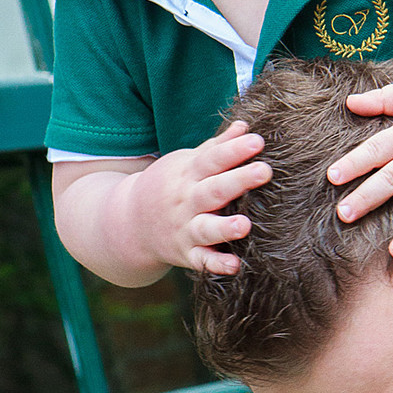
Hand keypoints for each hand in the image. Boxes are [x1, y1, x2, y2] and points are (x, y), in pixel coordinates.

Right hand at [131, 121, 271, 274]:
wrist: (128, 222)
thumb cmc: (169, 186)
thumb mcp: (186, 162)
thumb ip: (217, 147)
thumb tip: (244, 126)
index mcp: (188, 174)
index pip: (213, 159)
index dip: (235, 150)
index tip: (258, 141)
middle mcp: (186, 201)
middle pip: (214, 190)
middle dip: (239, 180)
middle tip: (265, 171)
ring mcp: (185, 229)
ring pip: (206, 228)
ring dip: (225, 227)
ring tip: (245, 225)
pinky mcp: (186, 254)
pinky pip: (201, 261)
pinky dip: (216, 264)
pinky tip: (236, 266)